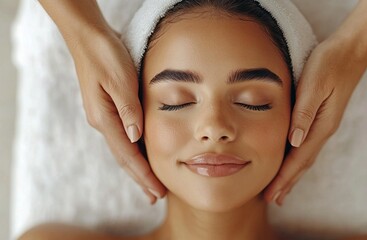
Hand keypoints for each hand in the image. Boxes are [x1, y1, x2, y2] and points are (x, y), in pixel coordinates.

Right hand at [69, 27, 166, 203]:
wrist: (89, 37)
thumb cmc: (105, 55)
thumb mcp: (120, 79)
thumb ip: (128, 109)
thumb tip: (136, 138)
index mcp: (104, 118)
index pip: (127, 154)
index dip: (143, 174)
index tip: (157, 190)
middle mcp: (102, 121)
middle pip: (123, 158)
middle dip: (140, 178)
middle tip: (155, 197)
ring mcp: (104, 116)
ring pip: (123, 150)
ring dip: (137, 168)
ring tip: (149, 185)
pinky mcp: (109, 109)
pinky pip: (124, 137)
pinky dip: (134, 152)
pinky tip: (141, 156)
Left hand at [264, 34, 366, 205]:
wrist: (351, 50)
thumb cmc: (329, 63)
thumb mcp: (314, 85)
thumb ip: (304, 113)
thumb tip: (294, 141)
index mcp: (320, 125)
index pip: (298, 159)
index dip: (284, 178)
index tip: (271, 195)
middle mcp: (323, 129)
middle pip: (302, 163)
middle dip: (287, 182)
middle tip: (273, 199)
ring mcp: (324, 124)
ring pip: (305, 156)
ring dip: (293, 174)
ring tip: (282, 188)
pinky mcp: (322, 117)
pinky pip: (307, 145)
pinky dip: (297, 158)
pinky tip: (293, 160)